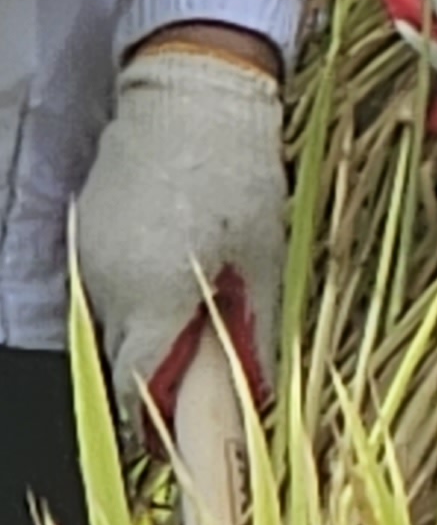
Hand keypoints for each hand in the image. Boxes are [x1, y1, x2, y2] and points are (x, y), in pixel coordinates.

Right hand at [72, 31, 282, 426]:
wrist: (191, 92)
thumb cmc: (240, 170)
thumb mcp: (264, 252)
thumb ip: (255, 328)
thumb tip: (261, 392)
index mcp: (154, 296)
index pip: (135, 391)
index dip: (157, 421)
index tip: (183, 432)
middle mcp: (108, 286)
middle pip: (122, 361)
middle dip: (158, 374)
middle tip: (203, 364)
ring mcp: (89, 259)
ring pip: (111, 324)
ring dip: (147, 329)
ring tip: (197, 299)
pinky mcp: (85, 234)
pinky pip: (103, 287)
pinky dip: (135, 293)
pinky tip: (173, 263)